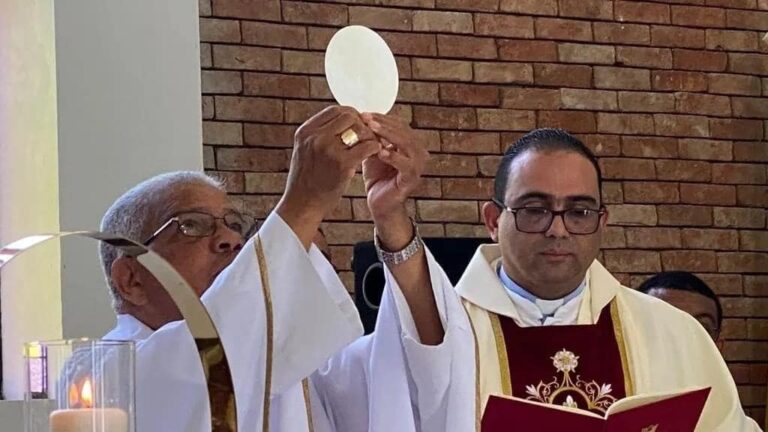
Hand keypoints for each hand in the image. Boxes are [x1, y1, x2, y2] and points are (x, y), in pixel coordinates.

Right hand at [278, 106, 380, 246]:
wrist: (302, 204)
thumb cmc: (306, 180)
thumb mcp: (305, 150)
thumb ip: (319, 135)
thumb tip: (341, 122)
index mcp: (305, 131)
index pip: (334, 110)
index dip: (350, 114)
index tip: (358, 123)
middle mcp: (315, 137)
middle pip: (348, 116)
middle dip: (362, 123)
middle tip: (368, 134)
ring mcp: (328, 149)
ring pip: (359, 129)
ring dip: (370, 134)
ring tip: (372, 144)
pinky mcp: (342, 164)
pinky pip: (367, 146)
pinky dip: (375, 147)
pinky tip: (376, 153)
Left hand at [362, 113, 428, 248]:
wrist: (380, 203)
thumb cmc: (377, 177)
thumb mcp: (373, 152)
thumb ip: (372, 137)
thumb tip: (360, 117)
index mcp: (410, 143)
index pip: (398, 124)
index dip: (381, 117)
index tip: (363, 113)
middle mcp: (418, 152)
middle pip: (404, 131)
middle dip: (383, 124)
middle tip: (366, 119)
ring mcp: (418, 165)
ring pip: (406, 144)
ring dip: (388, 135)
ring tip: (372, 130)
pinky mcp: (413, 179)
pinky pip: (406, 165)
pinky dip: (394, 157)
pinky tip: (380, 152)